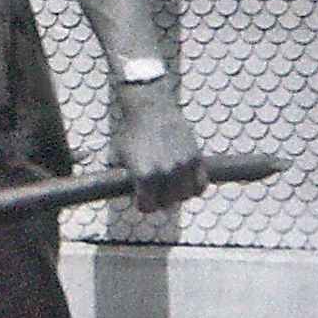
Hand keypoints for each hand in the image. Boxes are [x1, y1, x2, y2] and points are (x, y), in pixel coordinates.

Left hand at [112, 81, 207, 211]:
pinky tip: (186, 183)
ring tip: (171, 188)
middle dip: (160, 200)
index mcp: (143, 175)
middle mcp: (165, 173)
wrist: (151, 111)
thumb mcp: (117, 156)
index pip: (147, 207)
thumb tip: (116, 191)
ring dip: (178, 195)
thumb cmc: (132, 133)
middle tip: (157, 193)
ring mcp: (182, 166)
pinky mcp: (196, 159)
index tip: (143, 200)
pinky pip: (201, 184)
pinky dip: (195, 187)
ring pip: (185, 196)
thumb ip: (119, 176)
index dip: (143, 204)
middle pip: (167, 203)